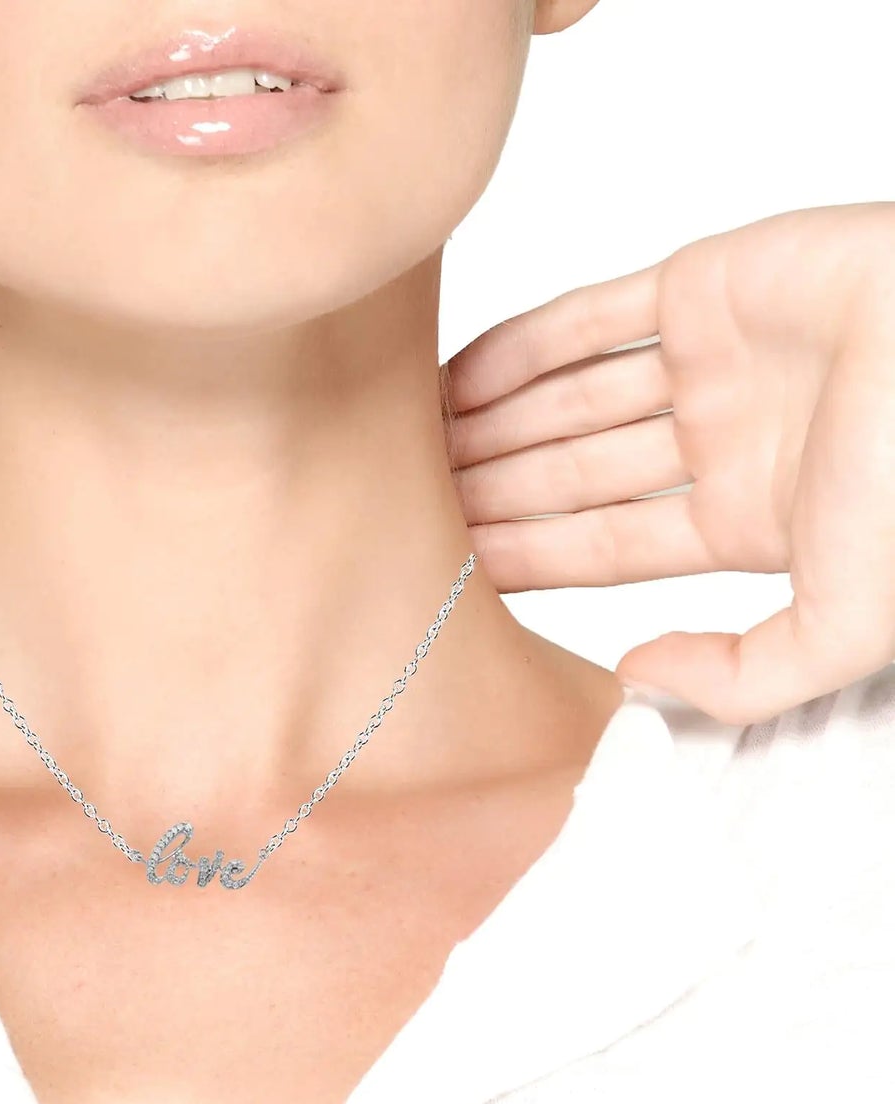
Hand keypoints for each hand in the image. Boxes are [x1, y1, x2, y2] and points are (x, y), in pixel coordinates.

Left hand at [440, 202, 894, 725]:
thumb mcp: (847, 626)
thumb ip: (745, 675)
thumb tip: (632, 672)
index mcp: (745, 521)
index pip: (600, 548)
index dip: (521, 557)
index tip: (441, 571)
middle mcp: (719, 444)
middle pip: (570, 476)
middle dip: (490, 492)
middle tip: (401, 510)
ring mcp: (710, 364)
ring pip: (567, 401)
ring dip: (490, 425)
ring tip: (406, 451)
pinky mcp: (705, 284)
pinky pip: (588, 320)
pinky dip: (518, 349)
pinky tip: (452, 382)